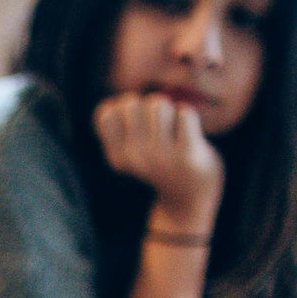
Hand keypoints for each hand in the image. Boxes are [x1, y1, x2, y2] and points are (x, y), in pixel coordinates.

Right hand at [93, 92, 223, 230]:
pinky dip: (189, 118)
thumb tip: (119, 101)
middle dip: (148, 106)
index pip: (106, 112)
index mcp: (116, 157)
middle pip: (132, 103)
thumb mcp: (132, 149)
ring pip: (159, 104)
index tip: (136, 121)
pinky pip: (185, 113)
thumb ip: (122, 125)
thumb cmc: (161, 161)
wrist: (190, 196)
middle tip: (159, 125)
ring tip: (174, 129)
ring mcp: (161, 156)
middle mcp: (134, 157)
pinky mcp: (187, 154)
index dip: (123, 107)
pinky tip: (189, 134)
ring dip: (170, 110)